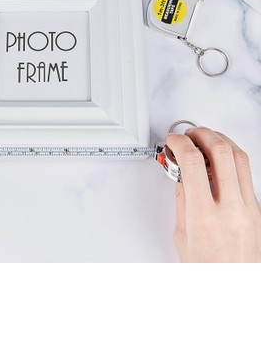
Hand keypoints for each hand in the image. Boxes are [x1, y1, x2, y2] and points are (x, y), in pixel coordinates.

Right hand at [167, 127, 260, 261]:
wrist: (234, 290)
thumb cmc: (208, 270)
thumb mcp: (182, 235)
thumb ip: (182, 200)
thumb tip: (181, 174)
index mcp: (205, 216)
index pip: (193, 162)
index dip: (180, 143)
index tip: (173, 141)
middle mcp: (231, 209)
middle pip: (222, 151)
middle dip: (202, 134)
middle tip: (189, 134)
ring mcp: (250, 208)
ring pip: (240, 158)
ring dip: (220, 141)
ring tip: (205, 140)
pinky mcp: (258, 209)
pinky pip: (247, 174)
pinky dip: (231, 159)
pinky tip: (220, 160)